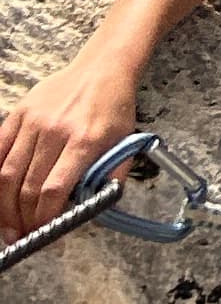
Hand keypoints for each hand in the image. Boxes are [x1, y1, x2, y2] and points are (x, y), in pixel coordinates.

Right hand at [0, 53, 142, 240]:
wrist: (102, 68)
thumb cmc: (114, 109)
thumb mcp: (125, 144)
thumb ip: (110, 179)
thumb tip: (90, 212)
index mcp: (85, 140)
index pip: (54, 189)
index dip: (43, 217)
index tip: (42, 233)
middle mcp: (56, 131)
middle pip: (27, 186)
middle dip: (21, 218)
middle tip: (20, 235)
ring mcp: (34, 121)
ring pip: (6, 172)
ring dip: (4, 204)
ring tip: (7, 223)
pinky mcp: (19, 112)